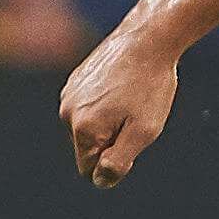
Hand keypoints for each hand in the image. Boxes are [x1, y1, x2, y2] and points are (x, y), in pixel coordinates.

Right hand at [61, 25, 174, 188]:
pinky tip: (125, 84)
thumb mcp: (144, 130)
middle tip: (136, 113)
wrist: (149, 37)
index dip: (114, 160)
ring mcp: (69, 92)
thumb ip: (119, 161)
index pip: (88, 167)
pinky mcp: (76, 78)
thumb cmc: (151, 86)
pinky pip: (89, 104)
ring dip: (109, 119)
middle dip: (111, 138)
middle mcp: (67, 111)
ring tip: (132, 96)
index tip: (133, 136)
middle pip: (88, 145)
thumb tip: (99, 181)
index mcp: (83, 128)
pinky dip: (106, 101)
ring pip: (89, 124)